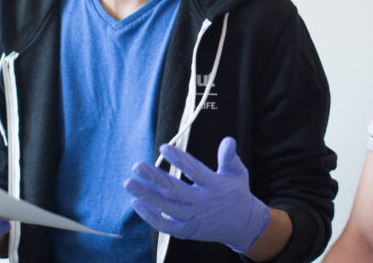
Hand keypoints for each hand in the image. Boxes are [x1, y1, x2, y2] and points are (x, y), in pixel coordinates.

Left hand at [124, 137, 270, 253]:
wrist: (243, 225)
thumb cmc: (237, 194)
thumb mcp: (238, 173)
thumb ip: (230, 157)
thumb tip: (228, 140)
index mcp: (214, 185)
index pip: (194, 170)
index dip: (179, 159)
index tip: (163, 147)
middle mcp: (202, 202)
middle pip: (174, 190)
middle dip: (154, 178)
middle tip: (137, 166)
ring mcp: (193, 218)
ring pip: (166, 207)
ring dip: (146, 196)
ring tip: (129, 183)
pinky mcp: (186, 230)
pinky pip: (165, 225)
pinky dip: (150, 216)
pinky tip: (136, 202)